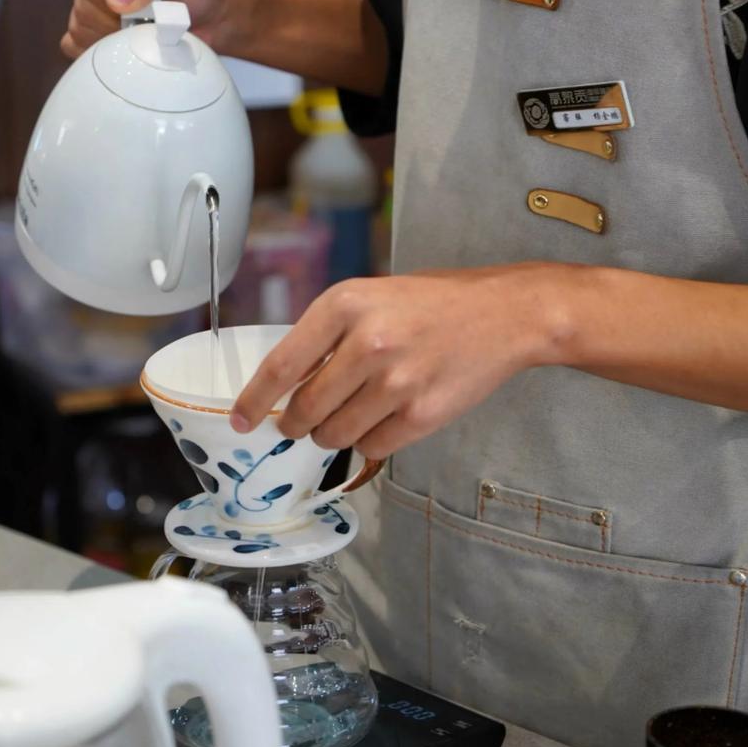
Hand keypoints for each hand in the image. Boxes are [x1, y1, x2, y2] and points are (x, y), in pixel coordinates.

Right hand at [62, 0, 227, 60]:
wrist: (205, 15)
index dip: (109, 5)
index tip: (136, 14)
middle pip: (82, 10)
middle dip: (114, 26)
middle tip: (146, 24)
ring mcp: (89, 2)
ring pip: (80, 31)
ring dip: (111, 43)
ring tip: (140, 33)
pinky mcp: (91, 29)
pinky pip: (77, 47)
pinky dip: (99, 56)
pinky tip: (122, 50)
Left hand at [230, 266, 565, 459]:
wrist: (505, 315)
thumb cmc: (433, 305)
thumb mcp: (372, 298)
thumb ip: (328, 336)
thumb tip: (283, 387)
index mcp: (346, 304)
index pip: (282, 366)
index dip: (255, 400)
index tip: (242, 420)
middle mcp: (368, 342)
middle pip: (304, 410)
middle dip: (297, 424)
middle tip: (301, 422)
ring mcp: (396, 383)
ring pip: (335, 435)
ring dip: (334, 434)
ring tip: (355, 412)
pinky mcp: (420, 415)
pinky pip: (371, 448)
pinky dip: (369, 442)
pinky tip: (386, 418)